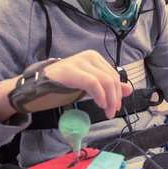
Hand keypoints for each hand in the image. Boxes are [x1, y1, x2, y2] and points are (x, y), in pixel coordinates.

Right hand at [0, 50, 132, 121]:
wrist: (38, 85)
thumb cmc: (65, 84)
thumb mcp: (90, 86)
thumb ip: (109, 87)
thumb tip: (129, 90)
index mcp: (95, 58)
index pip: (114, 76)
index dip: (118, 93)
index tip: (116, 107)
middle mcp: (90, 56)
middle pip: (111, 78)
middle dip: (115, 98)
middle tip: (112, 112)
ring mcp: (80, 61)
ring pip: (105, 80)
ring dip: (109, 99)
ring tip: (107, 111)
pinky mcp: (72, 70)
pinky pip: (93, 82)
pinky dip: (100, 95)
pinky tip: (100, 104)